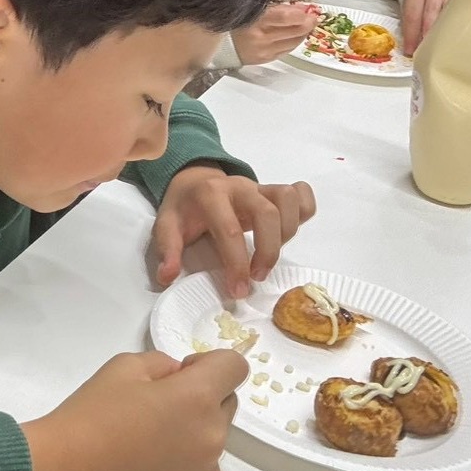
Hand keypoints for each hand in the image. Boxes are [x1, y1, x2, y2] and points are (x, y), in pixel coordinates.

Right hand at [23, 349, 245, 470]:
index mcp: (198, 398)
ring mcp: (204, 470)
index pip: (235, 366)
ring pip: (214, 433)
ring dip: (196, 426)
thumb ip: (165, 363)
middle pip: (227, 401)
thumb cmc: (93, 415)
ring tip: (152, 432)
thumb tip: (180, 375)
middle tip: (161, 401)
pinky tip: (152, 455)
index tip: (185, 371)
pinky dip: (187, 455)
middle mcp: (211, 435)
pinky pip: (202, 462)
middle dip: (204, 394)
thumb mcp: (126, 366)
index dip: (212, 362)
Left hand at [154, 164, 315, 297]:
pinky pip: (302, 195)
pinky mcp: (274, 190)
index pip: (229, 229)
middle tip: (257, 277)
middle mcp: (240, 186)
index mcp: (211, 194)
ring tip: (269, 255)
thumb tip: (168, 276)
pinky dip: (303, 214)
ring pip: (288, 200)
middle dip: (267, 251)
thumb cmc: (184, 208)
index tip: (238, 290)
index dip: (237, 263)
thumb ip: (168, 250)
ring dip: (286, 234)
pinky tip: (286, 234)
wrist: (195, 180)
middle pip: (267, 213)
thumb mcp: (166, 226)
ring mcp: (260, 186)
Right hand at [231, 3, 318, 64]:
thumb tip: (300, 8)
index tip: (310, 9)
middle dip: (307, 23)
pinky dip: (293, 41)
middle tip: (313, 17)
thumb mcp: (253, 9)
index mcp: (254, 20)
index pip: (285, 17)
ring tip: (306, 25)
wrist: (217, 43)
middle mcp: (260, 37)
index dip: (301, 14)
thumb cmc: (235, 22)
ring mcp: (263, 50)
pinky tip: (295, 35)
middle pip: (293, 31)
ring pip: (293, 43)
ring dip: (302, 33)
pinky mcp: (265, 59)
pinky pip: (286, 50)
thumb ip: (276, 8)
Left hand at [401, 0, 453, 55]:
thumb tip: (411, 48)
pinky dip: (454, 30)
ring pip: (446, 18)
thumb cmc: (420, 0)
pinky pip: (458, 18)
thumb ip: (410, 24)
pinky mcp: (461, 1)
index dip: (410, 36)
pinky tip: (453, 42)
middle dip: (427, 37)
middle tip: (426, 54)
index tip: (410, 51)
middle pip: (430, 17)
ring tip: (441, 51)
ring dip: (443, 36)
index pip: (412, 16)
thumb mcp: (411, 6)